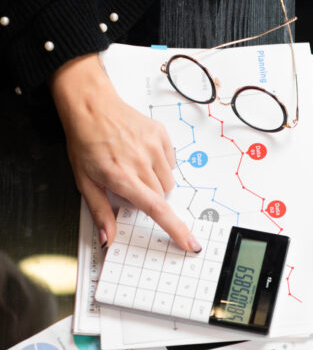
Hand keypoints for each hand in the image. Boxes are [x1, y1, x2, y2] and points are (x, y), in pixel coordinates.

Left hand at [50, 54, 200, 252]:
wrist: (90, 106)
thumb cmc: (85, 142)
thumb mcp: (85, 182)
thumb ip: (100, 212)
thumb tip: (107, 237)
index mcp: (121, 176)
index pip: (156, 209)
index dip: (175, 229)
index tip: (190, 243)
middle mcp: (140, 161)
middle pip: (162, 197)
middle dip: (150, 198)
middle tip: (130, 184)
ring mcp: (153, 146)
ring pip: (168, 182)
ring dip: (156, 182)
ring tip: (136, 167)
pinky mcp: (160, 134)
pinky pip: (170, 162)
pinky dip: (160, 165)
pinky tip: (143, 155)